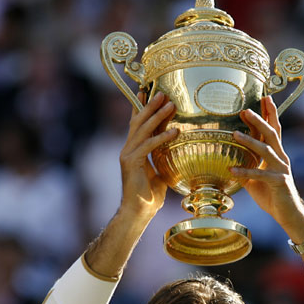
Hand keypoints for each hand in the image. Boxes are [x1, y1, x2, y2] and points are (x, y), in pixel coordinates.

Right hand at [120, 91, 177, 220]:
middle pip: (138, 121)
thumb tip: (176, 156)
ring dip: (157, 116)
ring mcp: (127, 154)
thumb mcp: (159, 174)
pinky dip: (162, 137)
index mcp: (133, 150)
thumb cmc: (149, 197)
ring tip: (169, 105)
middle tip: (162, 93)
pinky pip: (148, 146)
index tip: (146, 92)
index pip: (137, 125)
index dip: (141, 108)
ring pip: (143, 129)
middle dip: (149, 106)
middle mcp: (128, 149)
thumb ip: (163, 162)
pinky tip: (175, 132)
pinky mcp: (131, 162)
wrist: (138, 211)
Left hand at [231, 96, 303, 242]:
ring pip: (266, 151)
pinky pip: (260, 175)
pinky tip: (231, 170)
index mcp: (277, 154)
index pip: (273, 130)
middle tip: (246, 109)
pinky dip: (245, 172)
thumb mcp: (256, 178)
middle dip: (260, 119)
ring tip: (234, 134)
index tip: (263, 97)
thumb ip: (247, 166)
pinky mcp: (279, 182)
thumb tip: (228, 160)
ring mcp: (281, 169)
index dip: (269, 114)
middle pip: (271, 134)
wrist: (288, 214)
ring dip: (250, 142)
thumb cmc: (272, 195)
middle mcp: (281, 158)